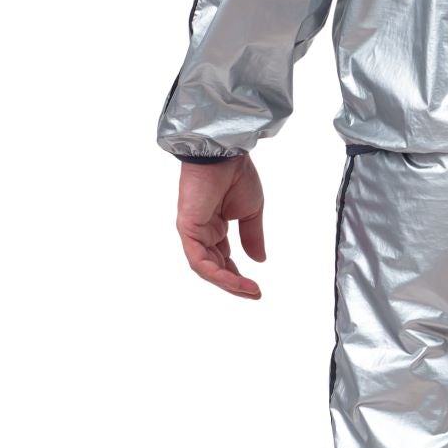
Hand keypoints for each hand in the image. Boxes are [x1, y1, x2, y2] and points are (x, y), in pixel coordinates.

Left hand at [175, 156, 266, 298]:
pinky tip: (235, 281)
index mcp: (214, 226)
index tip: (255, 287)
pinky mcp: (187, 230)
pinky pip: (199, 261)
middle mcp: (201, 231)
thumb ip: (252, 237)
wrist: (225, 154)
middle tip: (253, 293)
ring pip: (206, 268)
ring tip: (248, 290)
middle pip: (214, 267)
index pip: (223, 259)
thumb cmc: (236, 175)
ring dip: (228, 283)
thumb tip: (259, 260)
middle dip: (234, 283)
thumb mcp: (251, 212)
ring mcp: (192, 232)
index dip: (238, 275)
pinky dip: (217, 274)